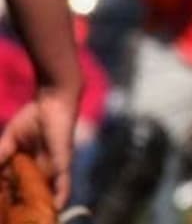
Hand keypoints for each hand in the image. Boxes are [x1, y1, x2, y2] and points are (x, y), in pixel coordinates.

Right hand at [0, 84, 80, 208]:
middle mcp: (42, 169)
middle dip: (24, 206)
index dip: (10, 197)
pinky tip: (55, 210)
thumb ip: (1, 155)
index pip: (17, 186)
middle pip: (32, 194)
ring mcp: (53, 168)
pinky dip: (59, 197)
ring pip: (47, 194)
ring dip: (40, 207)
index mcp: (29, 163)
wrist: (53, 101)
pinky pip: (64, 185)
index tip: (4, 208)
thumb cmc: (33, 116)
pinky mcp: (63, 164)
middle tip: (15, 218)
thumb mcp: (11, 138)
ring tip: (32, 220)